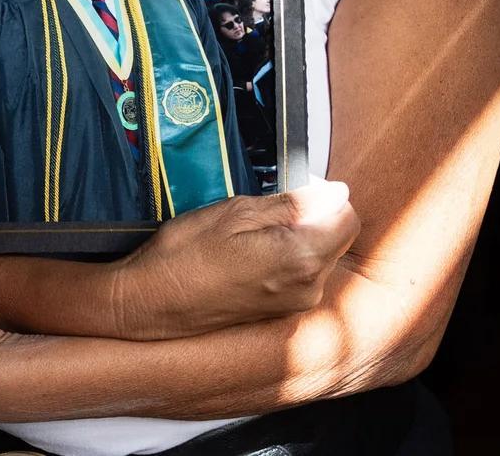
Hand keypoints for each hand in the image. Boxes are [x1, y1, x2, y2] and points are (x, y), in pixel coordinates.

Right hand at [108, 182, 359, 340]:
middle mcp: (309, 287)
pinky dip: (286, 257)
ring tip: (251, 233)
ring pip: (319, 255)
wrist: (152, 303)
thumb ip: (291, 203)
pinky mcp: (281, 313)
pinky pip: (301, 275)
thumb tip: (335, 192)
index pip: (347, 217)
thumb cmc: (186, 253)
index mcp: (302, 258)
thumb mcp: (235, 212)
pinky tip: (249, 254)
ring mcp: (296, 304)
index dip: (325, 195)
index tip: (295, 187)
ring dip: (298, 237)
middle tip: (266, 207)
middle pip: (336, 238)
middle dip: (313, 216)